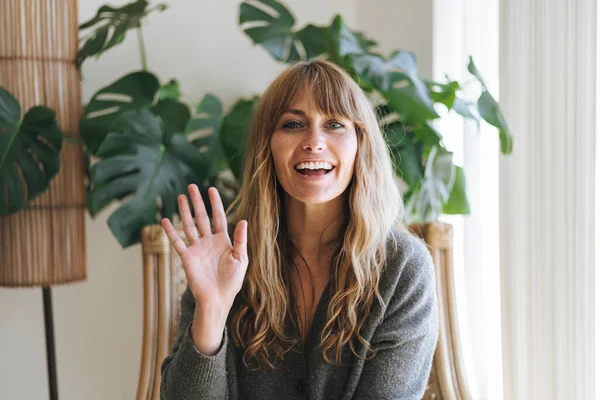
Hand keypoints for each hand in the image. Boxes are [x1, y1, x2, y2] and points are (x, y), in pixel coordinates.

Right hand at [161, 184, 247, 316]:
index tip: (212, 189)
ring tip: (180, 197)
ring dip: (184, 212)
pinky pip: (177, 242)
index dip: (215, 203)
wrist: (218, 298)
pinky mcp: (187, 258)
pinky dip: (171, 232)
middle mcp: (208, 242)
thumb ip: (241, 240)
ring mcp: (197, 249)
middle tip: (192, 186)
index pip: (218, 217)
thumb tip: (243, 220)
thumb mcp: (241, 259)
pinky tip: (165, 220)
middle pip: (201, 217)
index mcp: (223, 240)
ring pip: (189, 226)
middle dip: (197, 202)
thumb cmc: (232, 281)